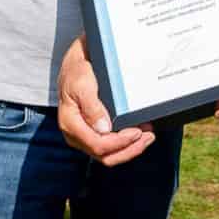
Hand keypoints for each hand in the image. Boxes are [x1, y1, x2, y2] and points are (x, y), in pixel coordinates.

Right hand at [57, 35, 154, 164]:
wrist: (75, 63)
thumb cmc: (77, 72)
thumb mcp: (82, 83)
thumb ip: (92, 107)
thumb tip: (103, 129)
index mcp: (71, 125)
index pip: (97, 144)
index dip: (120, 143)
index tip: (137, 132)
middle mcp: (76, 135)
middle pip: (105, 156)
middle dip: (130, 149)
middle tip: (148, 137)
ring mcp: (85, 136)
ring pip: (110, 154)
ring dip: (131, 148)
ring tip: (148, 136)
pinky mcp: (93, 133)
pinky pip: (111, 146)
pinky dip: (127, 143)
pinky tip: (139, 133)